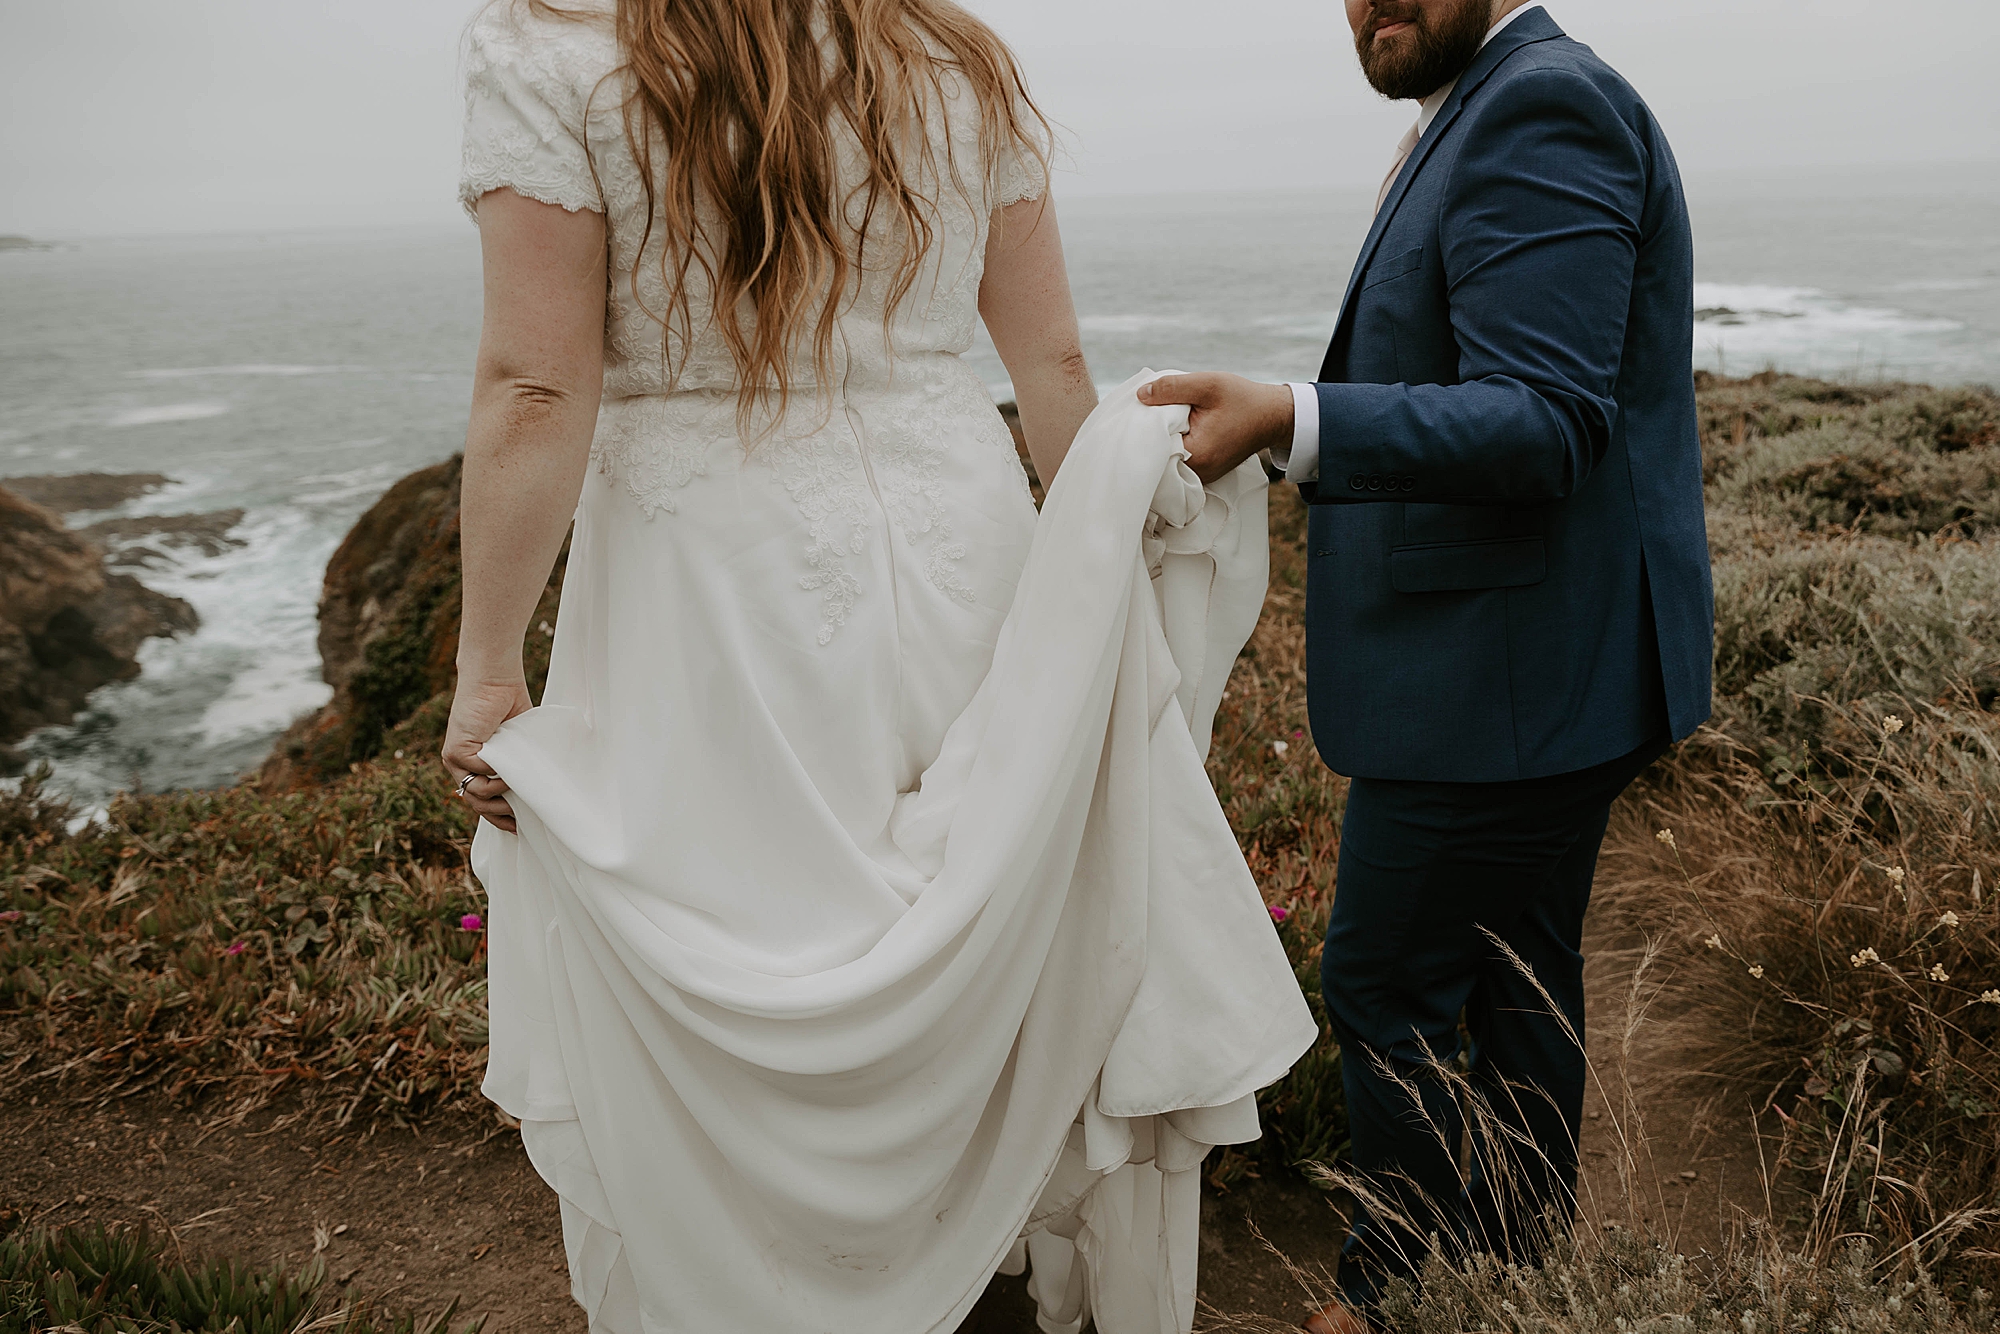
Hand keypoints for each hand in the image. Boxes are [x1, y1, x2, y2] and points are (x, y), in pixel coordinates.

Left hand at [442, 675, 532, 832]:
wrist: (495, 680)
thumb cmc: (510, 705)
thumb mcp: (516, 742)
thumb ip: (516, 762)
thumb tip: (533, 789)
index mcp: (473, 763)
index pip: (480, 798)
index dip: (497, 816)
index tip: (517, 827)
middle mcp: (459, 764)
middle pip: (475, 803)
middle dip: (498, 815)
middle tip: (518, 820)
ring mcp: (455, 759)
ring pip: (476, 794)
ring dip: (499, 794)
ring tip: (516, 783)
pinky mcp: (456, 751)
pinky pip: (480, 776)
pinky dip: (497, 775)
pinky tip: (509, 764)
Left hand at [1137, 372, 1292, 484]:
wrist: (1272, 416)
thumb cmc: (1244, 400)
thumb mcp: (1208, 385)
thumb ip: (1172, 388)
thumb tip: (1140, 394)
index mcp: (1196, 456)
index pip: (1153, 447)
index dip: (1144, 427)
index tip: (1141, 410)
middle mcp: (1197, 473)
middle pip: (1158, 456)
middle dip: (1151, 433)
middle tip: (1148, 410)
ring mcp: (1201, 476)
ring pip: (1167, 459)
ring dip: (1163, 439)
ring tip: (1162, 417)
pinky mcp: (1203, 472)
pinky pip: (1179, 460)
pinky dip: (1174, 444)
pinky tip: (1175, 428)